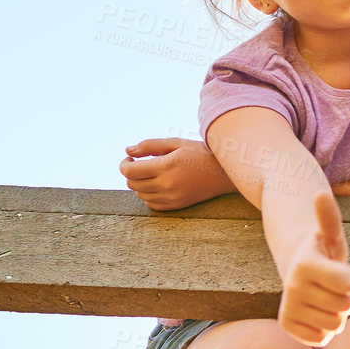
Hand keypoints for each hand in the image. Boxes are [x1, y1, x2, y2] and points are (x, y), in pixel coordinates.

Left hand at [120, 138, 234, 210]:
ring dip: (141, 184)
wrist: (225, 173)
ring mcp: (172, 197)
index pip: (130, 171)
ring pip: (140, 194)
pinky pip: (151, 204)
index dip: (124, 164)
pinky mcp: (176, 205)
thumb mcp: (178, 143)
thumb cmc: (202, 153)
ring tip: (152, 174)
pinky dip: (149, 195)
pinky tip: (159, 185)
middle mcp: (167, 184)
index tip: (130, 158)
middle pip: (132, 183)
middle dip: (132, 173)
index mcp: (166, 166)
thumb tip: (128, 150)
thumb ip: (151, 145)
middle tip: (140, 164)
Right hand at [278, 193, 349, 346]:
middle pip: (344, 307)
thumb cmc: (323, 251)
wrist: (299, 270)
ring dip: (337, 314)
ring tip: (325, 297)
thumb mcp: (331, 235)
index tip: (338, 268)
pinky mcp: (287, 326)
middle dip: (346, 297)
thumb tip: (320, 193)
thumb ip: (329, 217)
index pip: (349, 284)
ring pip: (335, 325)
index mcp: (305, 265)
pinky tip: (317, 312)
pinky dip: (325, 329)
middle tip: (332, 285)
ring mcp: (288, 309)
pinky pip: (321, 339)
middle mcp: (292, 287)